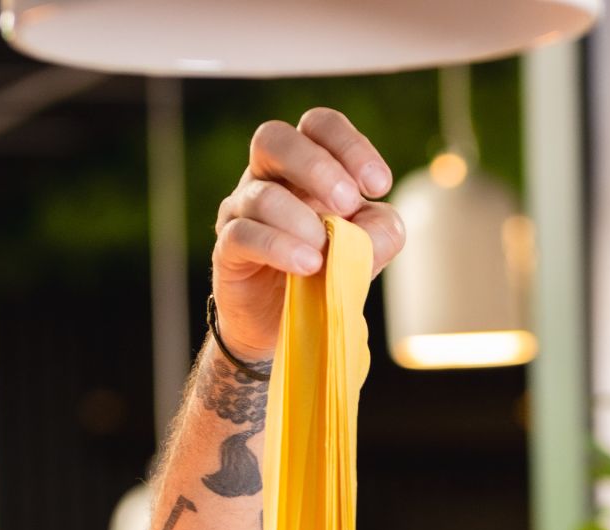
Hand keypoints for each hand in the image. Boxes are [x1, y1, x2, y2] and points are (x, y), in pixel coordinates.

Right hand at [212, 109, 407, 366]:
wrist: (287, 323)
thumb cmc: (325, 272)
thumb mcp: (366, 249)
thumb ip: (382, 231)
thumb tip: (378, 223)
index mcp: (304, 167)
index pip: (318, 126)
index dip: (350, 144)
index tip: (379, 185)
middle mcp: (267, 178)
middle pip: (274, 138)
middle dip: (316, 165)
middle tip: (347, 201)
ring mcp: (242, 211)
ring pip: (261, 194)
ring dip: (300, 219)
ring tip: (323, 252)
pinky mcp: (228, 249)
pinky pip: (243, 235)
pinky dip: (279, 247)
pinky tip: (307, 265)